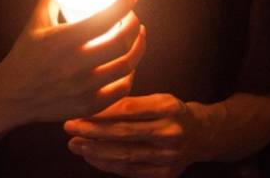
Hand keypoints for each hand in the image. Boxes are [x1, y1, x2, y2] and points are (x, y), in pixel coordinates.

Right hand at [0, 0, 146, 127]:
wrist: (11, 96)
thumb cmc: (25, 53)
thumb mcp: (36, 18)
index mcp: (61, 41)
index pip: (104, 19)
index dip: (124, 4)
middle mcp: (74, 66)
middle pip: (120, 42)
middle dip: (134, 25)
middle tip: (133, 17)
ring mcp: (83, 88)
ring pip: (126, 65)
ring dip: (138, 47)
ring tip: (138, 35)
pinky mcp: (88, 105)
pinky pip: (121, 89)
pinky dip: (130, 73)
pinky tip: (130, 63)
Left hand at [63, 94, 203, 177]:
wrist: (200, 135)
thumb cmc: (171, 112)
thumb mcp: (158, 98)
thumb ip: (131, 102)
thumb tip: (93, 102)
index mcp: (168, 107)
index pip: (128, 109)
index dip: (101, 111)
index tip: (79, 109)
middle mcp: (170, 133)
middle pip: (124, 133)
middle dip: (92, 131)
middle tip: (69, 126)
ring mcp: (168, 157)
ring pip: (124, 155)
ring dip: (95, 150)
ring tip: (74, 143)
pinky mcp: (164, 174)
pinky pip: (130, 171)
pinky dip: (107, 164)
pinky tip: (91, 156)